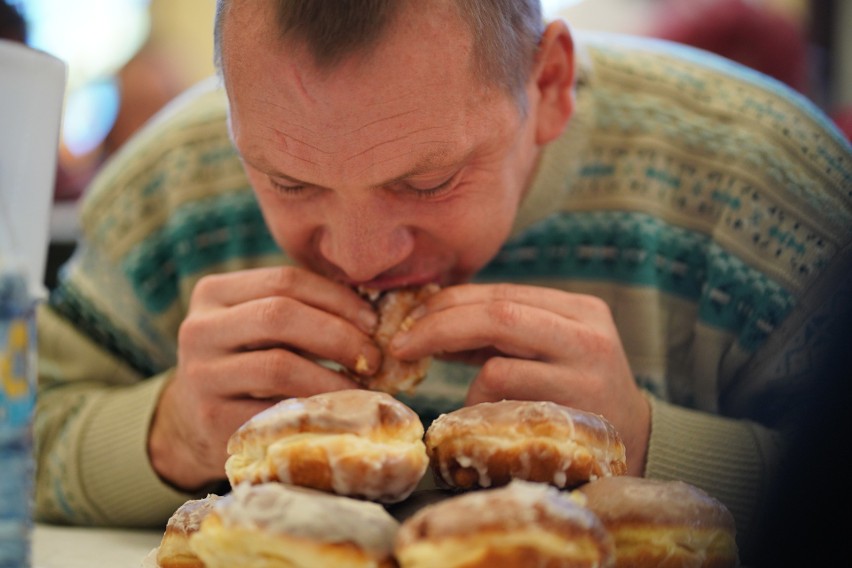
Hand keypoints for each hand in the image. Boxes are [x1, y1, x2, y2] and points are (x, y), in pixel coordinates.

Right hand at [148, 267, 381, 490]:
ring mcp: (201, 375)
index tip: (373, 321)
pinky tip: (339, 414)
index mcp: (214, 292)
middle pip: (279, 315)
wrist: (196, 422)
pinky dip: (315, 411)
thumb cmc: (248, 363)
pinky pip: (274, 411)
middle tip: (373, 357)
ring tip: (362, 387)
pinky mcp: (212, 418)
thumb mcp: (261, 328)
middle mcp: (199, 328)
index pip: (285, 280)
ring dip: (332, 377)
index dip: (337, 298)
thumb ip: (303, 310)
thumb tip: (375, 313)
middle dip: (338, 335)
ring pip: (279, 365)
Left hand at [389, 283, 649, 475]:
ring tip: (468, 398)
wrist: (634, 442)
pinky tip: (492, 421)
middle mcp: (588, 334)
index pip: (500, 293)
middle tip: (400, 346)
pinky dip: (482, 412)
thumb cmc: (574, 391)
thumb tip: (424, 322)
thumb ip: (497, 333)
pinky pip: (504, 410)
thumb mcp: (544, 349)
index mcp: (578, 309)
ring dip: (465, 383)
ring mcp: (585, 378)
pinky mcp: (575, 419)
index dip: (448, 303)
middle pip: (496, 315)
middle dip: (437, 327)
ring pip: (496, 365)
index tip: (411, 321)